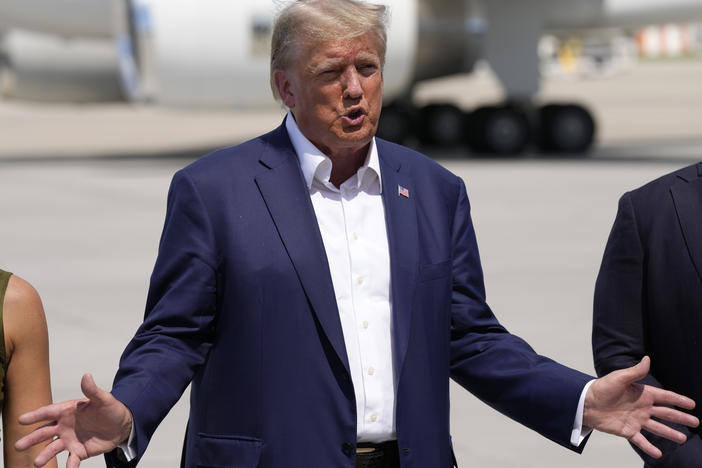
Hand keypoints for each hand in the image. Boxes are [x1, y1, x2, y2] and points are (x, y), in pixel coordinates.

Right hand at [15, 374, 132, 467]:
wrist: (122, 426)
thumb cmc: (110, 409)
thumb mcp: (103, 399)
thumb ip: (92, 390)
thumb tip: (86, 376)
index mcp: (67, 411)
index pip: (48, 412)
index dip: (35, 416)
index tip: (21, 419)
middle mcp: (64, 426)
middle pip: (44, 432)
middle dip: (31, 439)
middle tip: (18, 446)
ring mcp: (70, 440)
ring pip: (53, 448)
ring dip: (45, 455)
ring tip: (37, 462)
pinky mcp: (79, 451)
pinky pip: (72, 460)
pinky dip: (69, 465)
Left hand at [584, 356, 698, 458]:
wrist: (586, 403)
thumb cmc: (601, 388)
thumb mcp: (619, 378)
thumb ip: (635, 372)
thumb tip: (647, 359)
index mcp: (642, 393)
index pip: (665, 397)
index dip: (678, 400)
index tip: (692, 404)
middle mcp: (642, 407)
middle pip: (666, 413)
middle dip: (681, 418)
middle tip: (695, 422)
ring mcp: (636, 420)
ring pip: (657, 428)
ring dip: (670, 433)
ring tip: (683, 439)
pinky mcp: (627, 430)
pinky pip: (641, 440)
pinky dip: (649, 447)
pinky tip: (659, 454)